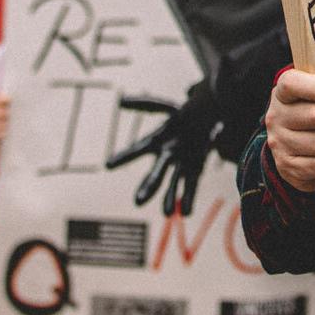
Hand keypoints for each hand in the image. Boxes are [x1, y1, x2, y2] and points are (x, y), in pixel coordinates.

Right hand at [105, 80, 219, 215]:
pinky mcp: (196, 168)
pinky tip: (187, 212)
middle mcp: (166, 156)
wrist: (206, 120)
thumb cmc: (182, 115)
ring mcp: (182, 164)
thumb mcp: (164, 107)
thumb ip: (144, 104)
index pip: (139, 149)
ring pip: (175, 182)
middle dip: (149, 186)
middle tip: (138, 202)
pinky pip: (193, 184)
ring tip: (168, 213)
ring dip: (171, 197)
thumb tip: (119, 101)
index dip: (125, 156)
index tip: (109, 165)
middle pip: (157, 172)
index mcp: (157, 140)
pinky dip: (190, 198)